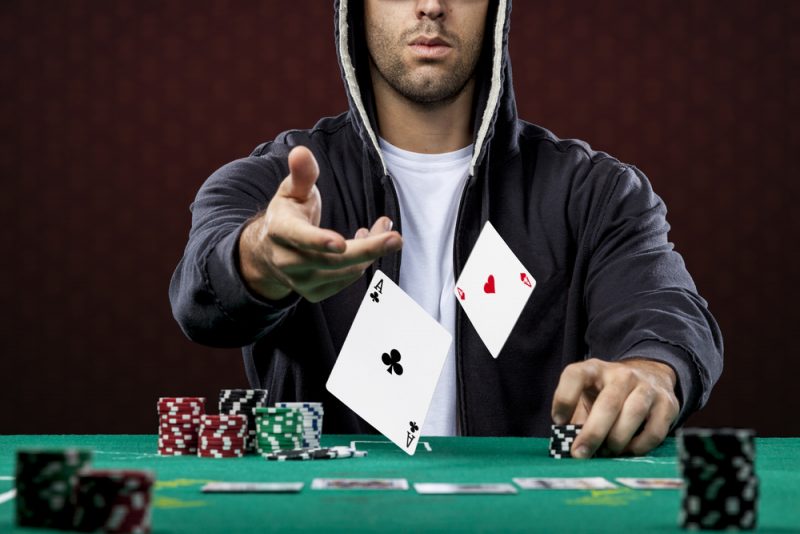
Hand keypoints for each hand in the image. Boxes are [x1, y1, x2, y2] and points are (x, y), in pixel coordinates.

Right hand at [239, 146, 402, 301]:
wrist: (269, 252)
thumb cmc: (288, 214)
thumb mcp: (291, 190)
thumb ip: (301, 174)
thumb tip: (301, 152)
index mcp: (279, 230)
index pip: (299, 237)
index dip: (319, 241)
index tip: (341, 242)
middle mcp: (287, 261)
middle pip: (332, 261)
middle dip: (367, 249)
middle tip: (395, 238)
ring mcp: (301, 282)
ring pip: (345, 271)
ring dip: (372, 249)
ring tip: (383, 227)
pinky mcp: (315, 293)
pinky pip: (348, 278)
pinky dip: (365, 260)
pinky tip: (366, 239)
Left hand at [551, 358, 679, 457]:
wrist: (649, 377)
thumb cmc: (607, 394)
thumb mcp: (587, 397)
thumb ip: (576, 418)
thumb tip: (568, 444)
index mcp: (594, 369)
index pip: (575, 375)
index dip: (564, 398)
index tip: (558, 421)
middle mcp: (621, 374)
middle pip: (608, 403)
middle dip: (592, 433)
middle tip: (580, 454)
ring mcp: (647, 386)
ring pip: (633, 414)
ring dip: (617, 440)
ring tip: (605, 452)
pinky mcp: (667, 403)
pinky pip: (654, 431)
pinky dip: (638, 446)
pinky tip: (626, 451)